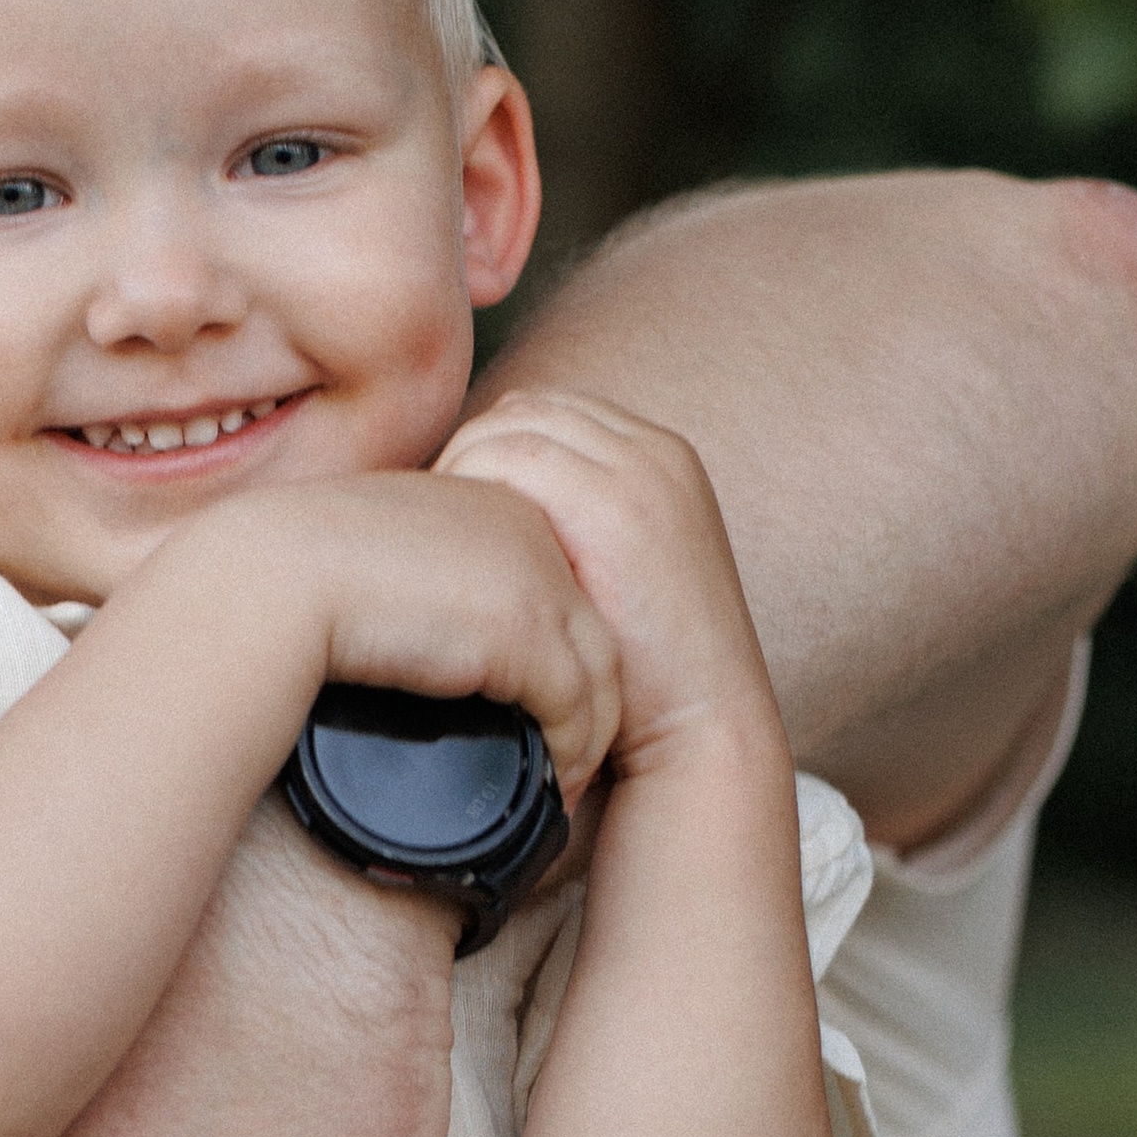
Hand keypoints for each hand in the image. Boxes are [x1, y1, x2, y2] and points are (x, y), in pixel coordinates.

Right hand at [234, 469, 619, 801]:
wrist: (275, 577)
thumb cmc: (298, 570)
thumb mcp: (380, 556)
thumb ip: (422, 579)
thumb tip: (419, 630)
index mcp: (496, 505)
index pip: (558, 588)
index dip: (557, 655)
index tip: (540, 711)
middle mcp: (529, 530)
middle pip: (591, 630)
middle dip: (588, 703)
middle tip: (565, 760)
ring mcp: (536, 577)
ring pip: (598, 674)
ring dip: (586, 739)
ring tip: (560, 786)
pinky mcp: (527, 631)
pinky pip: (575, 709)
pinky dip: (568, 755)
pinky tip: (549, 787)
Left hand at [435, 391, 784, 784]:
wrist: (701, 727)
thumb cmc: (645, 677)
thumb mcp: (617, 577)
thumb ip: (574, 528)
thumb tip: (488, 513)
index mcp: (659, 460)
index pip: (549, 415)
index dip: (491, 450)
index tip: (455, 511)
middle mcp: (654, 450)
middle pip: (527, 409)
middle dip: (471, 452)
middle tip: (434, 521)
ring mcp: (638, 471)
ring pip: (511, 424)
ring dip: (462, 469)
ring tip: (440, 536)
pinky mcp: (614, 504)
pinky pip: (509, 457)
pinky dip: (469, 486)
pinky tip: (455, 546)